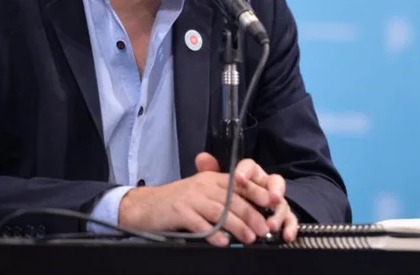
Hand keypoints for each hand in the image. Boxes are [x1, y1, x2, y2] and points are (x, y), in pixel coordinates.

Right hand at [117, 153, 290, 245]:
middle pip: (233, 200)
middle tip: (264, 229)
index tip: (272, 204)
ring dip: (237, 226)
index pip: (239, 184)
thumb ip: (223, 197)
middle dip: (252, 215)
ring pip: (221, 211)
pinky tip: (223, 242)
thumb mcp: (202, 192)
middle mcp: (203, 185)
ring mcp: (191, 198)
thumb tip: (250, 210)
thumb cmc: (177, 202)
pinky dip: (213, 233)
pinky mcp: (180, 211)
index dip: (258, 193)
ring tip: (250, 238)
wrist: (147, 206)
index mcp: (211, 179)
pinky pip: (200, 223)